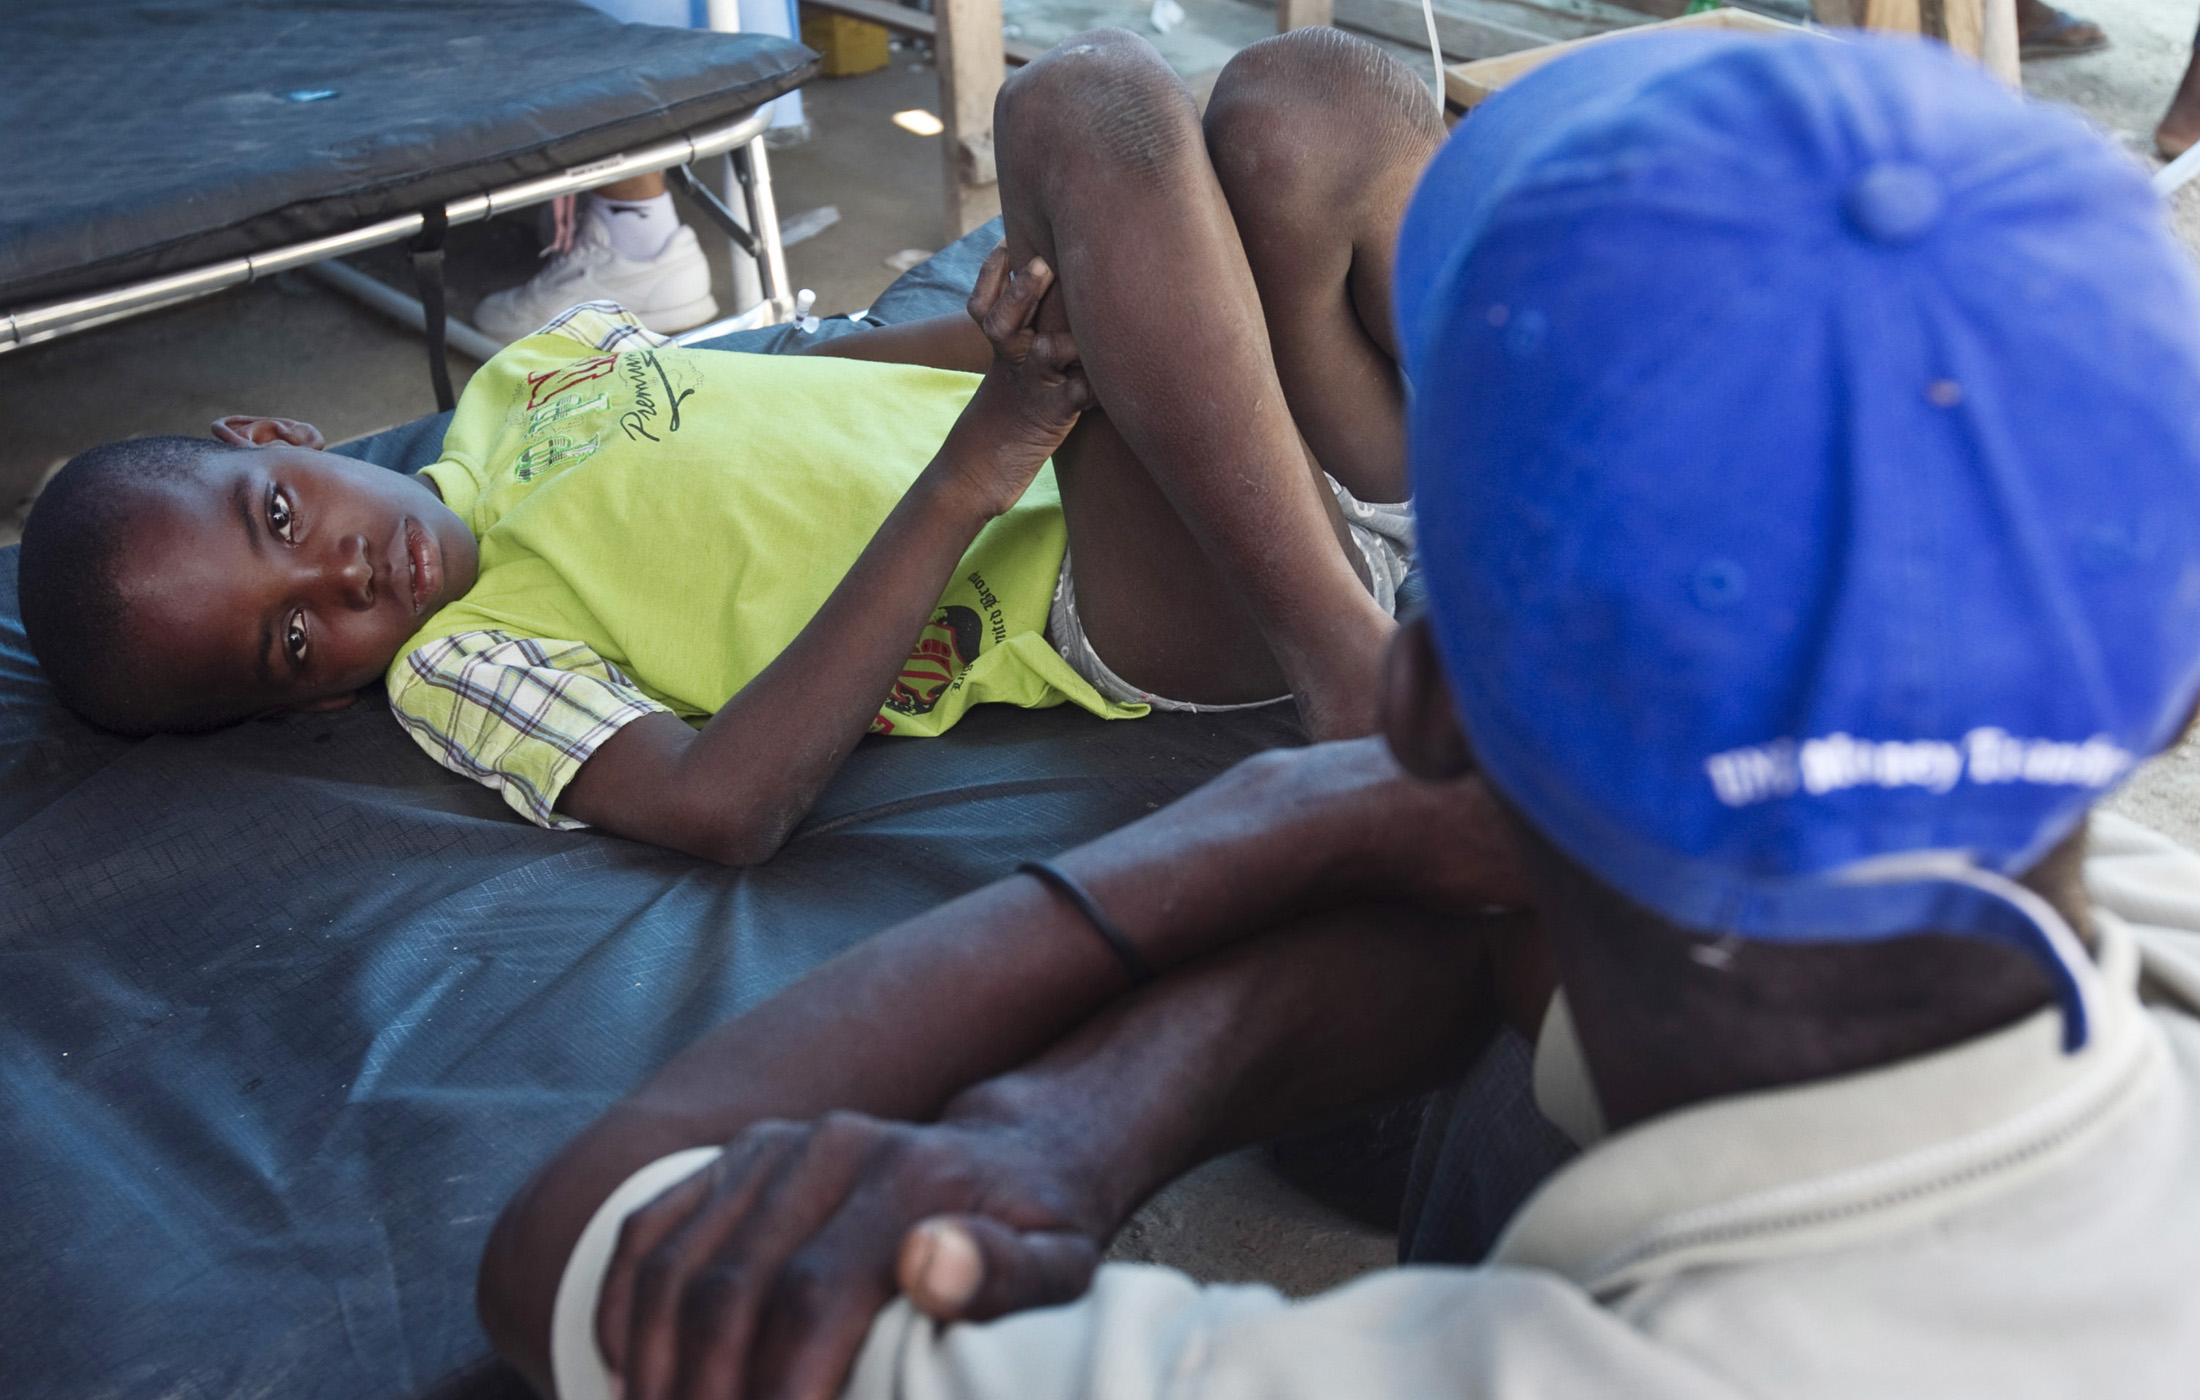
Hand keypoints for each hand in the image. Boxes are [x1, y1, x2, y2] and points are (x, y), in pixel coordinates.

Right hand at [597, 1111, 1106, 1399]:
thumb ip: (1007, 1273)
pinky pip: (645, 1234)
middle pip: (726, 1293)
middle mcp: (826, 1149)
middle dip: (703, 1396)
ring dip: (650, 1372)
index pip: (810, 1300)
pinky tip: (629, 1380)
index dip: (778, 1391)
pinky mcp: (731, 1158)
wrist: (1009, 1155)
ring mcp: (769, 1149)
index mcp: (906, 1179)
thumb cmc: (1034, 1233)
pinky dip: (619, 1313)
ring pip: (671, 1269)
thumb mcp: (1058, 1261)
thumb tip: (930, 1268)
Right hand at [943, 243, 1093, 514]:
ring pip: (1045, 354)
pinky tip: (1118, 375)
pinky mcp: (1055, 416)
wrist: (976, 474)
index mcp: (1002, 348)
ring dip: (1061, 337)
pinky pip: (1080, 396)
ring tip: (1078, 321)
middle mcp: (1013, 362)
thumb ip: (1022, 338)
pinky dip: (1099, 384)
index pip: (985, 304)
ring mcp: (1034, 388)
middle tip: (1039, 263)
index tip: (1004, 241)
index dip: (992, 273)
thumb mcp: (1006, 374)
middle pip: (1005, 320)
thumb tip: (1046, 305)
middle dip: (1021, 291)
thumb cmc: (1002, 419)